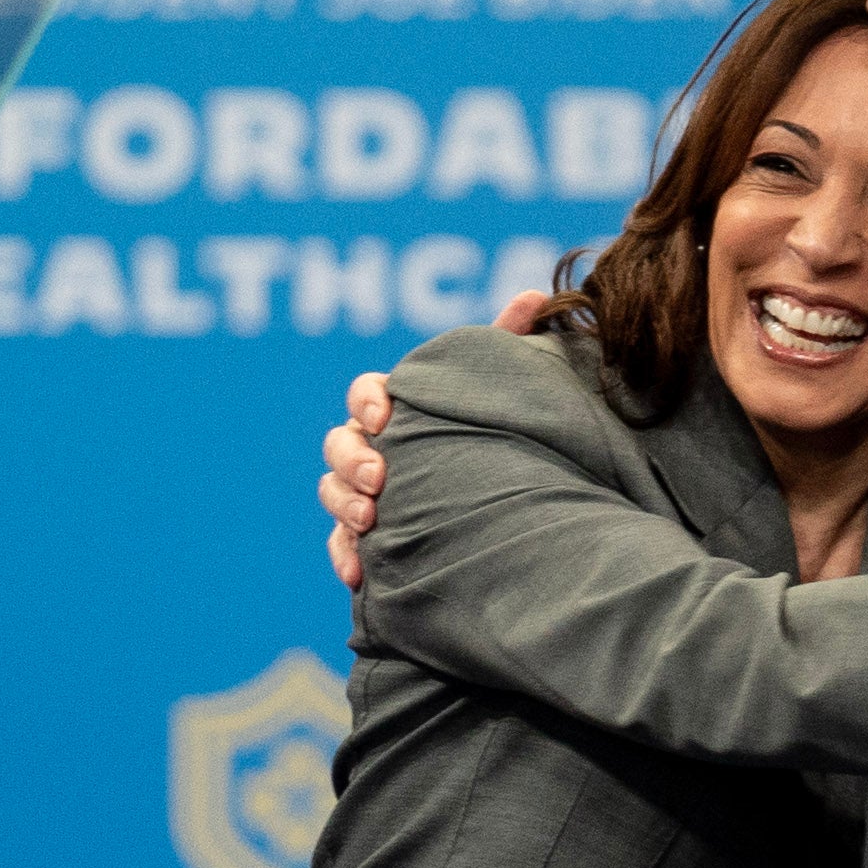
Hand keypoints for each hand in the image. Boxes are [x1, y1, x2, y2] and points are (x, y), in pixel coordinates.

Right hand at [319, 293, 557, 587]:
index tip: (386, 415)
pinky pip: (341, 544)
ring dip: (344, 504)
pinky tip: (359, 574)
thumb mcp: (502, 388)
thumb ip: (509, 341)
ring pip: (333, 491)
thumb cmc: (494, 433)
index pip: (366, 392)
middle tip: (381, 477)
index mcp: (399, 407)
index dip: (368, 400)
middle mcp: (374, 446)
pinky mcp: (366, 536)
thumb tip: (535, 293)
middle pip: (339, 443)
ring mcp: (364, 491)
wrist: (503, 506)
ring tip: (371, 521)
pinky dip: (345, 556)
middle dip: (353, 458)